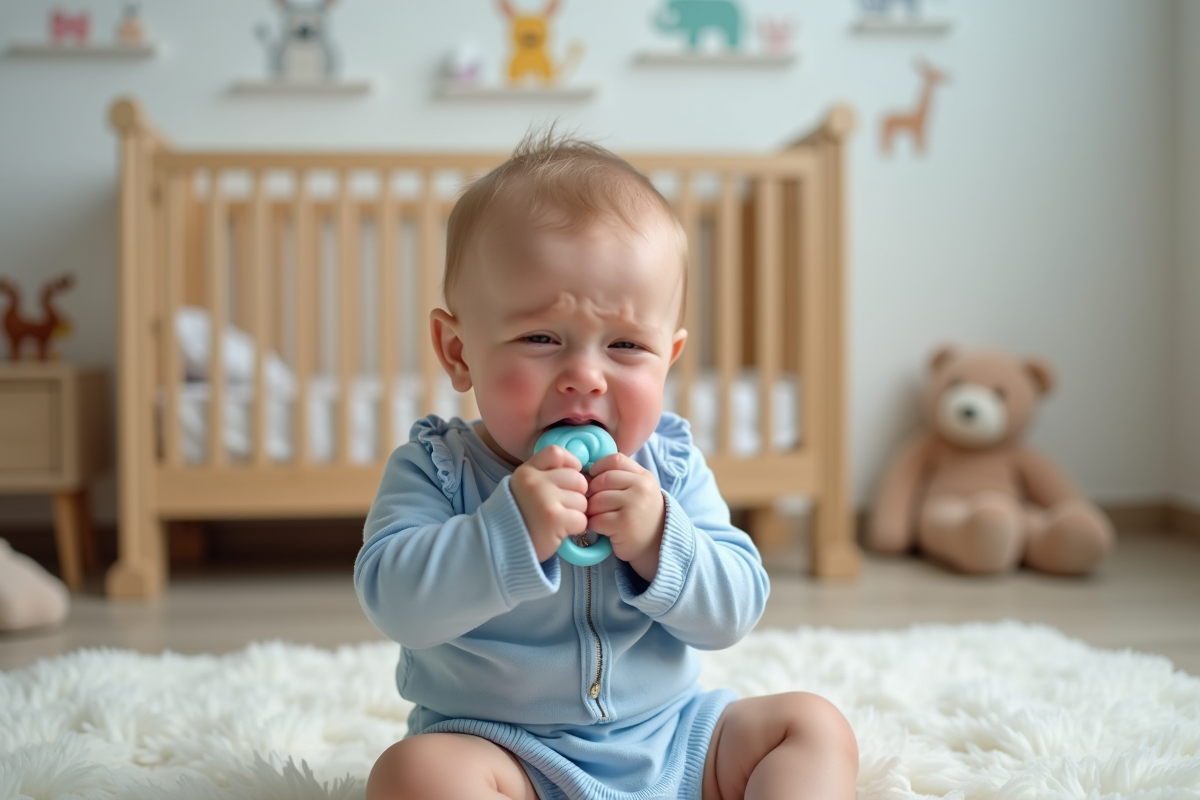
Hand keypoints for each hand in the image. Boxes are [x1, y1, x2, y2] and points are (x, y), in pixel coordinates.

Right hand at [511, 445, 589, 561]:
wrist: (501, 546)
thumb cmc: (519, 516)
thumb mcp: (524, 487)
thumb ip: (545, 475)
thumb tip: (580, 472)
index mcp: (526, 471)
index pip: (557, 453)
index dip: (570, 464)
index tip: (568, 480)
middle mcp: (535, 482)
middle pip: (577, 479)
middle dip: (576, 495)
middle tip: (561, 508)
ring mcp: (545, 500)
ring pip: (582, 501)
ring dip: (576, 513)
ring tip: (557, 521)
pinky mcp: (555, 519)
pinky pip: (581, 519)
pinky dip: (575, 528)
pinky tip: (560, 531)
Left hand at [586, 454, 664, 580]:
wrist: (656, 545)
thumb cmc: (640, 515)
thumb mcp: (638, 491)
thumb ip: (619, 477)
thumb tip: (585, 474)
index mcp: (644, 476)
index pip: (615, 460)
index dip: (599, 468)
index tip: (594, 479)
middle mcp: (641, 488)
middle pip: (602, 480)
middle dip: (592, 493)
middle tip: (594, 504)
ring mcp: (634, 505)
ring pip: (597, 500)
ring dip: (591, 511)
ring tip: (598, 517)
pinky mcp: (625, 524)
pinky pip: (597, 519)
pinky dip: (593, 525)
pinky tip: (600, 528)